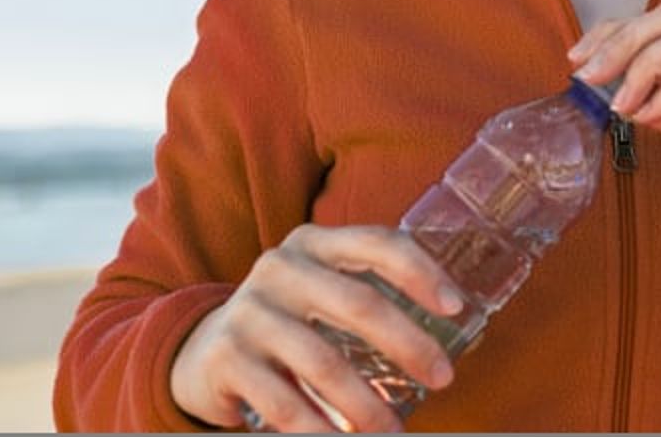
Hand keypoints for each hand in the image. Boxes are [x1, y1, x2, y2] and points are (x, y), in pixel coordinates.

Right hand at [168, 224, 464, 432]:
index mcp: (314, 243)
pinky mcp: (227, 357)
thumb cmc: (290, 319)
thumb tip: (457, 325)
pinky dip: (320, 429)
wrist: (203, 350)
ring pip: (324, 362)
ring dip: (367, 404)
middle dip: (409, 344)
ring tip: (394, 429)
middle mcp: (280, 268)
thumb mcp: (322, 289)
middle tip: (442, 377)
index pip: (378, 243)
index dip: (421, 271)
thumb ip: (369, 292)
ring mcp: (249, 311)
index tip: (456, 307)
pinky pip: (284, 402)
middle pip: (359, 303)